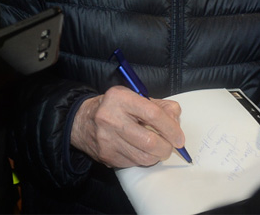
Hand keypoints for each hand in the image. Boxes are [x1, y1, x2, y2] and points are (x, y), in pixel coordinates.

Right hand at [70, 85, 184, 167]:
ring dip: (157, 155)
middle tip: (170, 146)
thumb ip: (158, 105)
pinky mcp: (106, 156)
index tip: (179, 137)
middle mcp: (111, 119)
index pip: (153, 115)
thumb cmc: (113, 107)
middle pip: (150, 141)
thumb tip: (175, 119)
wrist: (80, 120)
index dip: (171, 128)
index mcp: (120, 99)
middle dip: (166, 147)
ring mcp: (107, 140)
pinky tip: (139, 149)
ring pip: (144, 157)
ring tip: (157, 148)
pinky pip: (134, 163)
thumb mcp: (133, 96)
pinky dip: (143, 158)